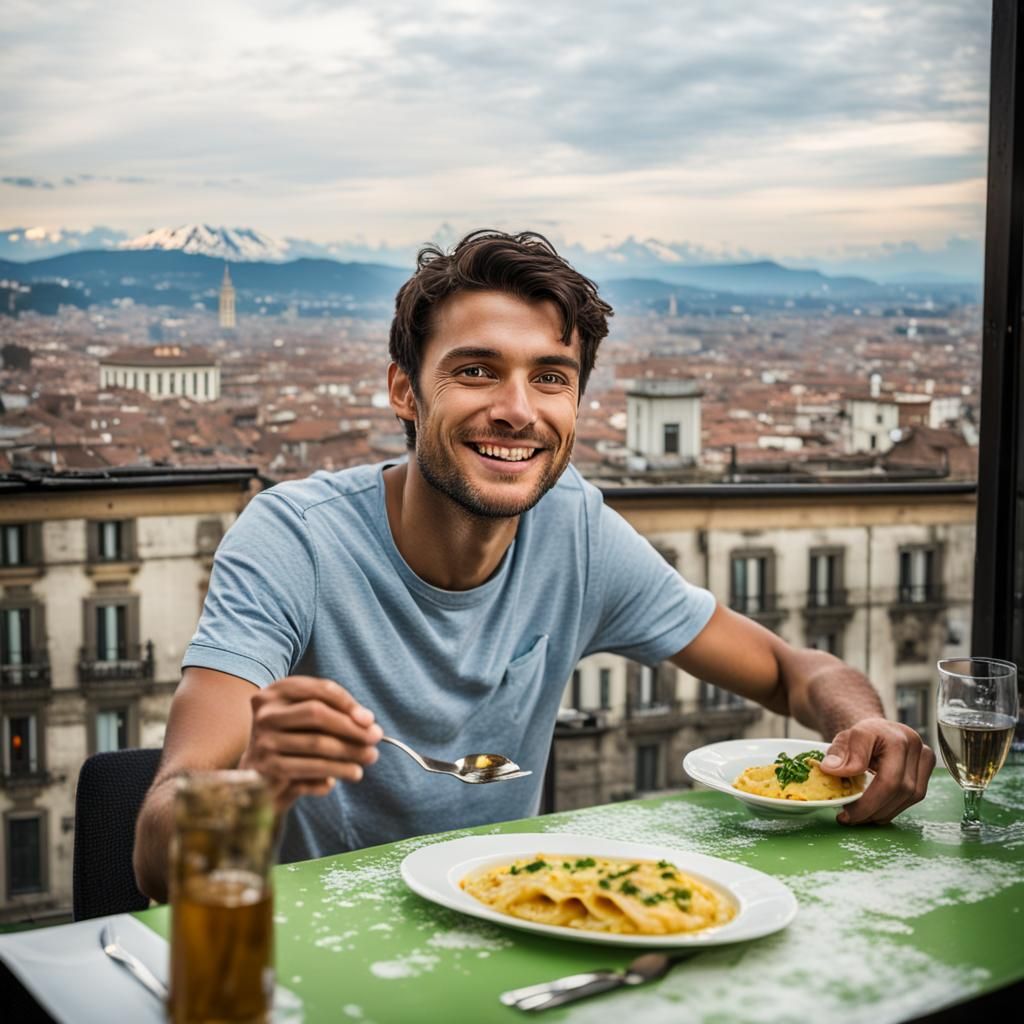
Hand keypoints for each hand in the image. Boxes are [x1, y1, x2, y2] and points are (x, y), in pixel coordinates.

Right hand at [239, 675, 382, 814]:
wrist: (261, 775)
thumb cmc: (294, 740)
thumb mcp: (309, 720)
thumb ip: (336, 714)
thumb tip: (368, 723)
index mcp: (278, 691)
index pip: (320, 689)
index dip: (348, 703)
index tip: (370, 720)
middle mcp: (266, 713)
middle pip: (317, 713)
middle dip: (351, 727)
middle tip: (375, 739)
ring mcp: (263, 741)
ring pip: (316, 744)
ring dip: (349, 753)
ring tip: (369, 758)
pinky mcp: (267, 769)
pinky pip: (309, 769)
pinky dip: (335, 772)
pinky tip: (351, 773)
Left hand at [817, 716, 934, 824]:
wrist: (877, 730)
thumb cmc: (860, 735)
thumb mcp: (844, 739)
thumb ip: (838, 754)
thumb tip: (830, 769)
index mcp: (895, 737)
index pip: (887, 780)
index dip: (867, 801)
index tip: (844, 811)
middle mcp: (915, 746)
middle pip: (900, 791)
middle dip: (873, 810)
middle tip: (850, 818)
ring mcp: (925, 758)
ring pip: (910, 797)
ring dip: (883, 812)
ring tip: (860, 815)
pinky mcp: (927, 769)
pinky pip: (913, 797)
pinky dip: (892, 807)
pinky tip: (875, 810)